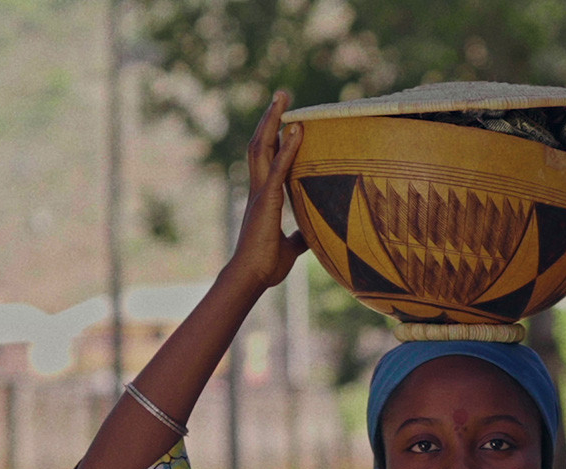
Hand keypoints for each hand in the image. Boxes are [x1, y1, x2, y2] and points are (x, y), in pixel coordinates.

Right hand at [229, 90, 307, 291]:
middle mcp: (259, 189)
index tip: (286, 117)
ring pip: (263, 148)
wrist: (251, 277)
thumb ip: (300, 234)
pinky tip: (296, 131)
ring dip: (273, 122)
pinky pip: (278, 170)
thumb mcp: (291, 246)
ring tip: (283, 99)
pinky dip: (288, 149)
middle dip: (271, 117)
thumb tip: (313, 231)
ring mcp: (261, 193)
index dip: (276, 136)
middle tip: (282, 94)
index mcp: (265, 196)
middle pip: (261, 143)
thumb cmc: (267, 264)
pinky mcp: (266, 202)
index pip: (268, 158)